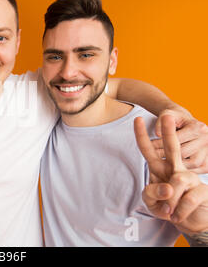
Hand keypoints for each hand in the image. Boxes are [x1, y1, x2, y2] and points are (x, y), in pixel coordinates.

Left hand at [135, 115, 207, 233]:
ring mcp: (191, 177)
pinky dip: (180, 212)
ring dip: (170, 202)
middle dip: (169, 132)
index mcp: (160, 168)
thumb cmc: (168, 208)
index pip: (150, 150)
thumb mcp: (152, 203)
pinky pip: (187, 199)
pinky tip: (179, 216)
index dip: (142, 136)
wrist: (192, 222)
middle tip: (168, 116)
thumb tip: (168, 187)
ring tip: (169, 212)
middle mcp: (175, 168)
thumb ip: (152, 193)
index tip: (137, 120)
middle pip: (173, 147)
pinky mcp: (203, 189)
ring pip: (176, 181)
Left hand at [152, 108, 207, 173]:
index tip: (150, 145)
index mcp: (198, 127)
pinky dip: (182, 170)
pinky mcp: (206, 164)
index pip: (177, 139)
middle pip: (183, 153)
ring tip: (162, 160)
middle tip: (153, 155)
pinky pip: (193, 171)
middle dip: (165, 154)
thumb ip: (160, 121)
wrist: (186, 124)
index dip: (161, 143)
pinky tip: (172, 165)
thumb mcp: (167, 114)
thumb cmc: (175, 118)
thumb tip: (157, 134)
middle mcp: (206, 139)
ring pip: (189, 164)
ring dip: (174, 164)